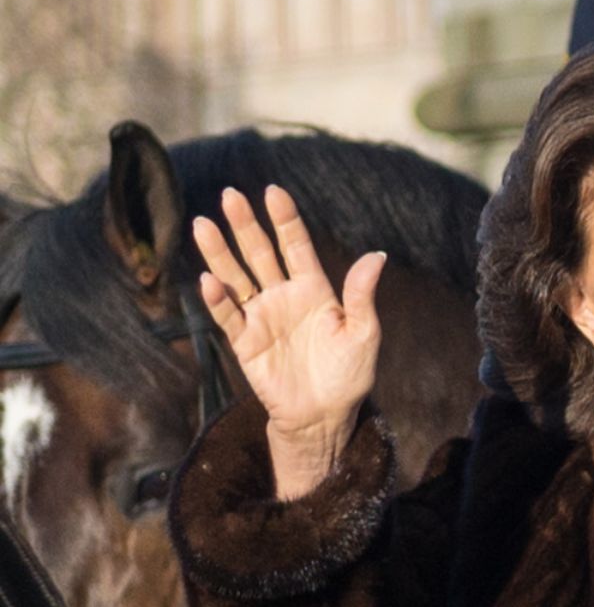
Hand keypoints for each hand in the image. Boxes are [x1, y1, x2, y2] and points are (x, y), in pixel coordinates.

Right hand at [192, 185, 385, 498]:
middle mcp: (284, 297)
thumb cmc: (348, 374)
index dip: (285, 220)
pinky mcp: (245, 341)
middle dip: (245, 225)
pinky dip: (218, 299)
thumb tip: (376, 255)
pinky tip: (209, 280)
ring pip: (237, 277)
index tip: (273, 191)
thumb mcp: (363, 333)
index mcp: (315, 290)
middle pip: (260, 253)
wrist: (325, 415)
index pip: (296, 246)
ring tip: (203, 224)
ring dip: (220, 253)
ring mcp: (262, 317)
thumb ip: (361, 295)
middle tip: (230, 194)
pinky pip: (228, 316)